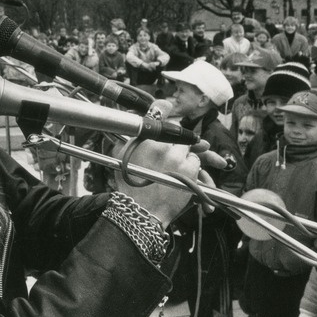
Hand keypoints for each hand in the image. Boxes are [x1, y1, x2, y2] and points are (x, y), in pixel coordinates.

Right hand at [113, 99, 206, 228]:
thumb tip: (138, 119)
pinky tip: (179, 176)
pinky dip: (191, 168)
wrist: (141, 210)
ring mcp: (177, 157)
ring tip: (171, 170)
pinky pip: (195, 161)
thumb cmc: (130, 185)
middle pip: (177, 131)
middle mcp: (162, 144)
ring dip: (183, 156)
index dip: (164, 107)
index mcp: (145, 138)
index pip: (159, 111)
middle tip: (168, 154)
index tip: (167, 105)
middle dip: (175, 141)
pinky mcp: (189, 170)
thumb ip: (131, 135)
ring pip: (188, 146)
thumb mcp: (121, 155)